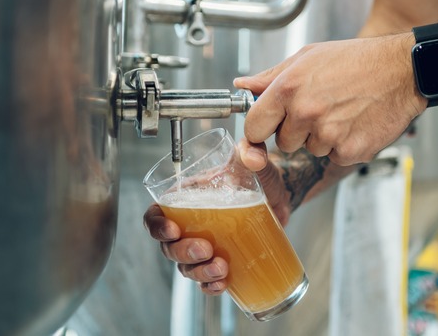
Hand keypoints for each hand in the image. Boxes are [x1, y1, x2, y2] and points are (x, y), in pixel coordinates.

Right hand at [142, 139, 289, 295]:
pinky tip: (223, 283)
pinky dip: (211, 286)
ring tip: (221, 268)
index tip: (172, 230)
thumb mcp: (252, 160)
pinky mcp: (220, 260)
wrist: (281, 195)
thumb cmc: (258, 175)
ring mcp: (204, 245)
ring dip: (199, 272)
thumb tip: (253, 156)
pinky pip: (206, 280)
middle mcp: (189, 224)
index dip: (157, 225)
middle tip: (205, 249)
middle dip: (182, 252)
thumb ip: (251, 150)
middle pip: (169, 246)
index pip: (156, 215)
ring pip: (186, 267)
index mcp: (185, 199)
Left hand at [234, 34, 425, 164]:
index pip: (253, 127)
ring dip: (322, 138)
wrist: (402, 70)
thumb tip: (243, 86)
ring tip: (342, 111)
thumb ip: (271, 76)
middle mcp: (305, 112)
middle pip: (283, 143)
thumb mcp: (308, 57)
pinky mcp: (349, 151)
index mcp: (288, 88)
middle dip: (296, 131)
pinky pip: (334, 157)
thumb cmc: (356, 60)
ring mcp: (328, 134)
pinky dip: (343, 145)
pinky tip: (356, 123)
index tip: (268, 127)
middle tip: (320, 108)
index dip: (260, 129)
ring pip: (310, 150)